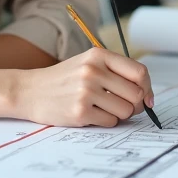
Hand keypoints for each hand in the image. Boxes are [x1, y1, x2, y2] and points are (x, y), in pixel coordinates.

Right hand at [14, 47, 152, 127]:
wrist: (30, 91)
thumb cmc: (64, 79)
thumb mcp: (88, 64)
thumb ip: (116, 73)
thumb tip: (147, 97)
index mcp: (98, 55)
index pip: (139, 72)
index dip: (148, 87)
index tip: (147, 98)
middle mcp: (93, 71)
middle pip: (136, 94)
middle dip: (134, 104)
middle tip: (121, 106)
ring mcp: (86, 92)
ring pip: (126, 110)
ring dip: (119, 114)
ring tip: (102, 108)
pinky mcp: (80, 112)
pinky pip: (111, 122)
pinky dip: (105, 121)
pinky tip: (91, 114)